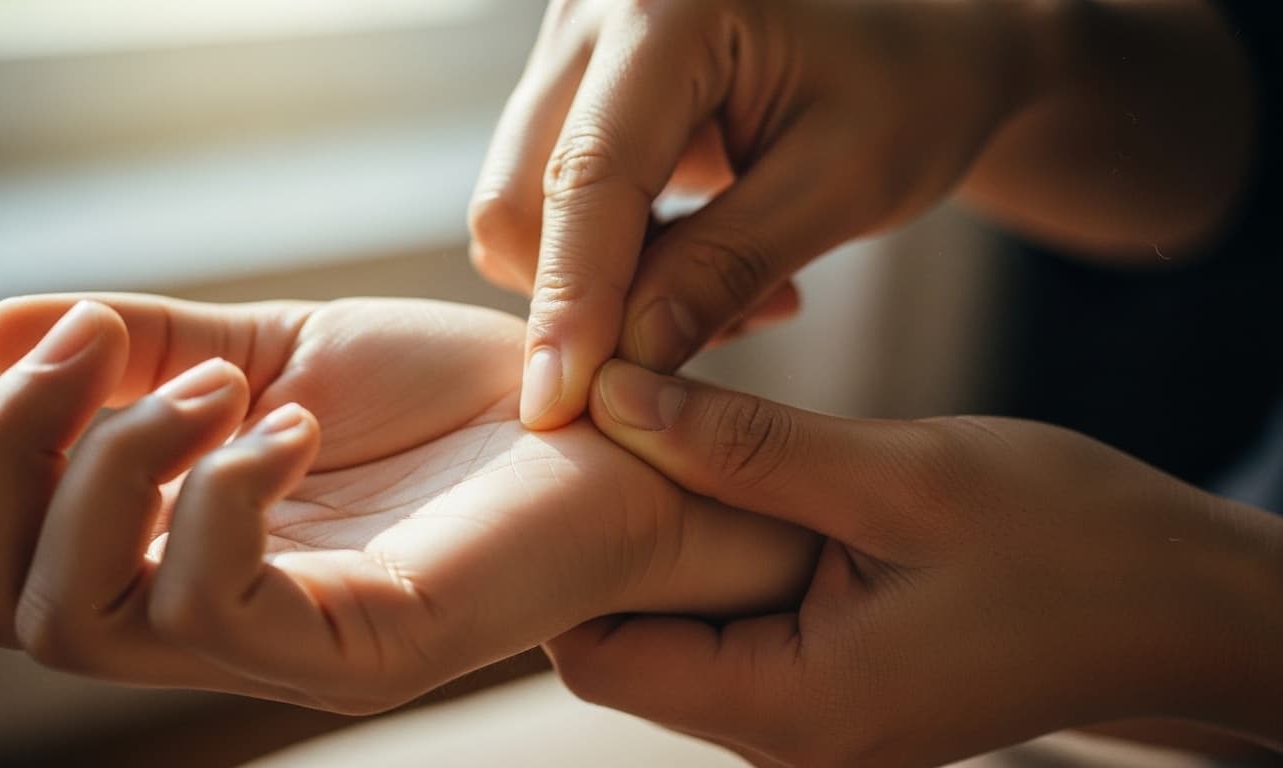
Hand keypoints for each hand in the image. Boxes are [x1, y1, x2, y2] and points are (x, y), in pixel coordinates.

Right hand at [0, 295, 814, 712]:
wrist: (607, 435)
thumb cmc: (459, 402)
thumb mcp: (289, 347)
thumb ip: (155, 346)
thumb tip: (4, 326)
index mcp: (181, 550)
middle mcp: (215, 617)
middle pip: (7, 599)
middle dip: (0, 456)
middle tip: (71, 347)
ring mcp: (283, 648)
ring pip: (83, 616)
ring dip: (103, 469)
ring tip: (194, 380)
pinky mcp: (359, 653)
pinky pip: (218, 607)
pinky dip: (218, 494)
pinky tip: (287, 422)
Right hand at [470, 0, 1041, 427]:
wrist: (921, 37)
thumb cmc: (913, 89)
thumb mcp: (844, 184)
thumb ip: (729, 269)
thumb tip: (627, 364)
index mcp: (670, 7)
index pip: (590, 174)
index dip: (572, 299)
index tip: (560, 403)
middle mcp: (597, 9)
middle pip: (519, 196)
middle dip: (587, 299)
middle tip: (718, 334)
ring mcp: (576, 47)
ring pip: (523, 210)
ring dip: (606, 287)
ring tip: (739, 291)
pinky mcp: (578, 89)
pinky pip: (551, 205)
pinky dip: (611, 261)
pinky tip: (705, 259)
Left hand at [545, 361, 1282, 764]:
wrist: (1181, 606)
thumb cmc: (1070, 542)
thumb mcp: (899, 476)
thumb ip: (745, 446)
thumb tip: (612, 396)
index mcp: (798, 710)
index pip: (600, 654)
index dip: (569, 551)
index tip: (574, 447)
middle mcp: (794, 743)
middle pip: (632, 650)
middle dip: (618, 544)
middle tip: (623, 426)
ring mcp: (818, 727)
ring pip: (684, 639)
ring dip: (677, 546)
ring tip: (684, 441)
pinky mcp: (841, 696)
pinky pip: (741, 637)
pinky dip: (727, 562)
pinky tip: (745, 484)